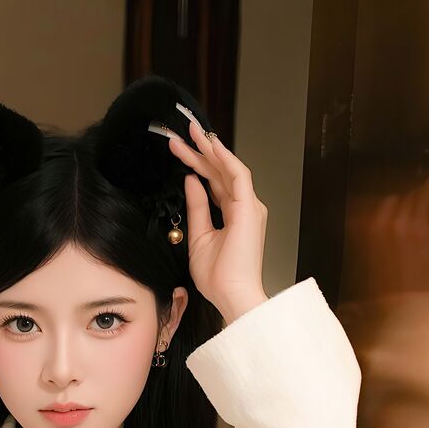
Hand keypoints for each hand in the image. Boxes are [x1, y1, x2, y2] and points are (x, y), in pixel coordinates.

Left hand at [165, 110, 268, 318]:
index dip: (198, 164)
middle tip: (183, 133)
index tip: (179, 151)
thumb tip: (191, 182)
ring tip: (192, 132)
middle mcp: (244, 207)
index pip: (215, 182)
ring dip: (210, 149)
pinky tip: (210, 145)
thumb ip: (197, 207)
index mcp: (234, 215)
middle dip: (201, 151)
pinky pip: (237, 175)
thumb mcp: (198, 236)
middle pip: (220, 172)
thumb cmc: (218, 276)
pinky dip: (224, 158)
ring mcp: (249, 206)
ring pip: (228, 168)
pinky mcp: (249, 208)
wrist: (231, 294)